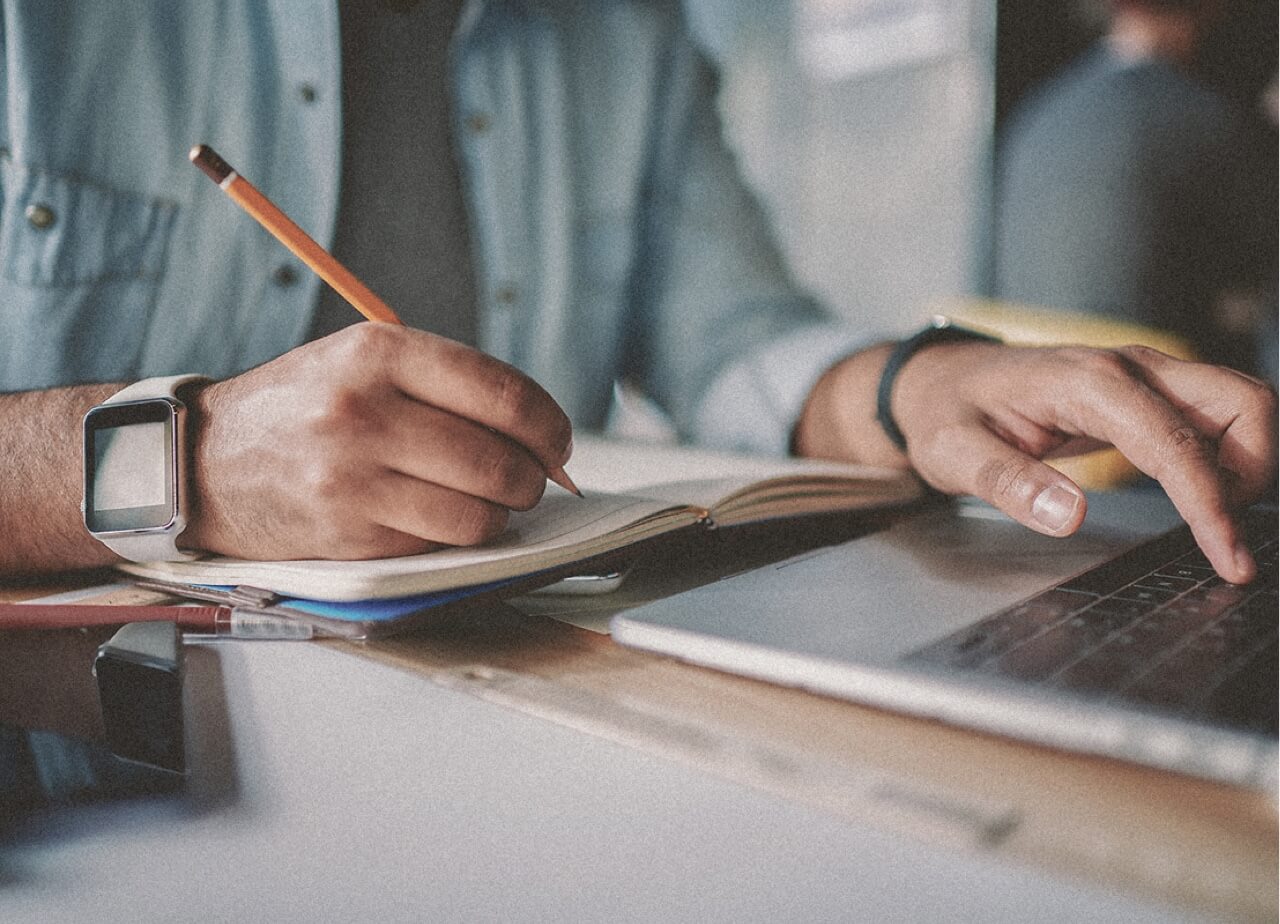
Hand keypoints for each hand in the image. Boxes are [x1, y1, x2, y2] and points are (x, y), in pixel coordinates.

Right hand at [183, 323, 573, 559]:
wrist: (208, 460)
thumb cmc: (306, 407)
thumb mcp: (365, 362)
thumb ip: (450, 386)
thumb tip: (543, 438)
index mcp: (380, 351)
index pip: (505, 395)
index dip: (551, 427)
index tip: (559, 444)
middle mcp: (365, 410)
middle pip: (501, 462)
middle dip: (532, 480)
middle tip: (527, 481)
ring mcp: (352, 476)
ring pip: (479, 514)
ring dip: (497, 515)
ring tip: (480, 501)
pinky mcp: (346, 533)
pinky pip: (438, 542)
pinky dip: (452, 536)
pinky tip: (431, 516)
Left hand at [798, 343, 1276, 582]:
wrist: (941, 381)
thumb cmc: (946, 412)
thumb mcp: (953, 453)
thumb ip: (1007, 482)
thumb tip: (1069, 515)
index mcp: (1087, 382)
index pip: (1174, 444)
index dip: (1209, 505)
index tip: (1227, 559)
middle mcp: (1129, 367)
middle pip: (1242, 401)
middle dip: (1252, 470)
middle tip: (1218, 533)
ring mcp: (1145, 374)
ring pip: (1240, 404)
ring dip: (1247, 462)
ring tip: (1206, 517)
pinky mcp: (1148, 392)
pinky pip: (1215, 416)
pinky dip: (1227, 456)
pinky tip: (1197, 496)